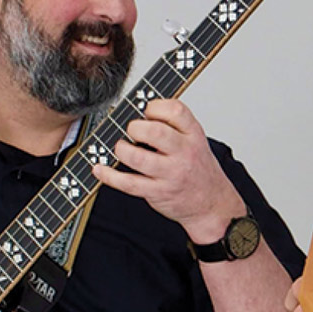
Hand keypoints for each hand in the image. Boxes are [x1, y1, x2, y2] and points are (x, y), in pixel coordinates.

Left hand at [97, 100, 244, 242]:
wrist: (212, 204)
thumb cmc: (199, 170)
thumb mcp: (196, 141)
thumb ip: (173, 126)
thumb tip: (139, 114)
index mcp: (193, 135)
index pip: (175, 110)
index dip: (155, 107)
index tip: (146, 111)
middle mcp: (184, 153)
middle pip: (156, 132)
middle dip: (136, 127)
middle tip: (132, 131)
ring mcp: (171, 174)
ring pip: (139, 158)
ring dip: (122, 150)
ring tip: (121, 148)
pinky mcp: (158, 192)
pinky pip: (129, 183)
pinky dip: (109, 176)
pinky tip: (101, 169)